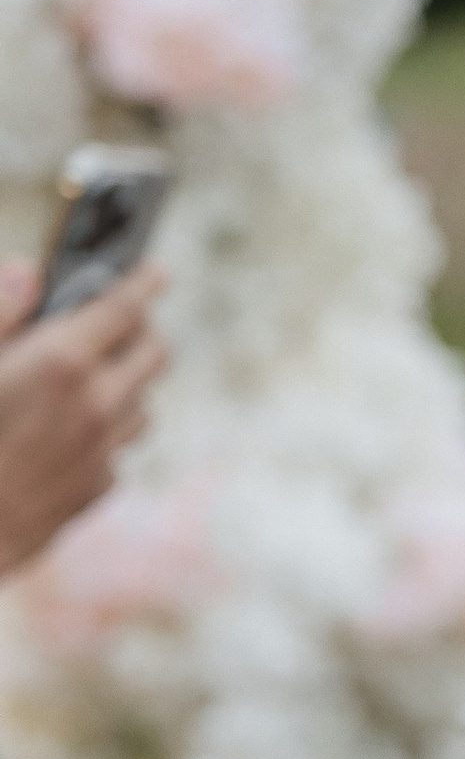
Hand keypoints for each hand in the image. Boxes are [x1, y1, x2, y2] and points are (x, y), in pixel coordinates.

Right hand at [0, 260, 166, 580]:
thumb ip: (0, 313)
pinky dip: (104, 435)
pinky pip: (118, 450)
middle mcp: (95, 404)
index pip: (124, 307)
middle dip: (144, 333)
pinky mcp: (98, 487)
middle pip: (155, 354)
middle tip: (121, 326)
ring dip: (125, 387)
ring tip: (89, 383)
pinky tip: (68, 435)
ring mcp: (102, 449)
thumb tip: (28, 271)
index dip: (144, 283)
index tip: (156, 272)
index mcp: (61, 363)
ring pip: (143, 404)